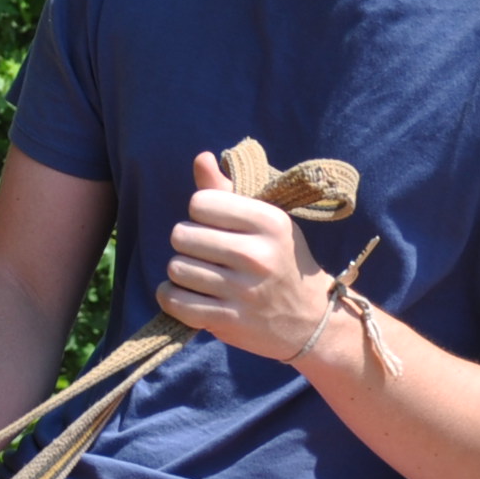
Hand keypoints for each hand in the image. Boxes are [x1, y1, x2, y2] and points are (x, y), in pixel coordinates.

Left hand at [156, 150, 333, 361]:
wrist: (309, 319)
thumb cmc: (280, 260)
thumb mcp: (265, 221)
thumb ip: (227, 191)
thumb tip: (201, 158)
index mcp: (269, 222)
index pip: (201, 203)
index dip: (200, 213)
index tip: (214, 226)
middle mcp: (256, 255)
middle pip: (181, 235)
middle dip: (187, 243)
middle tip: (206, 254)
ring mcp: (242, 290)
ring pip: (175, 268)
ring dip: (180, 271)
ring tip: (201, 275)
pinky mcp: (228, 320)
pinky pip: (174, 300)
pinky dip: (171, 296)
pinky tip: (186, 294)